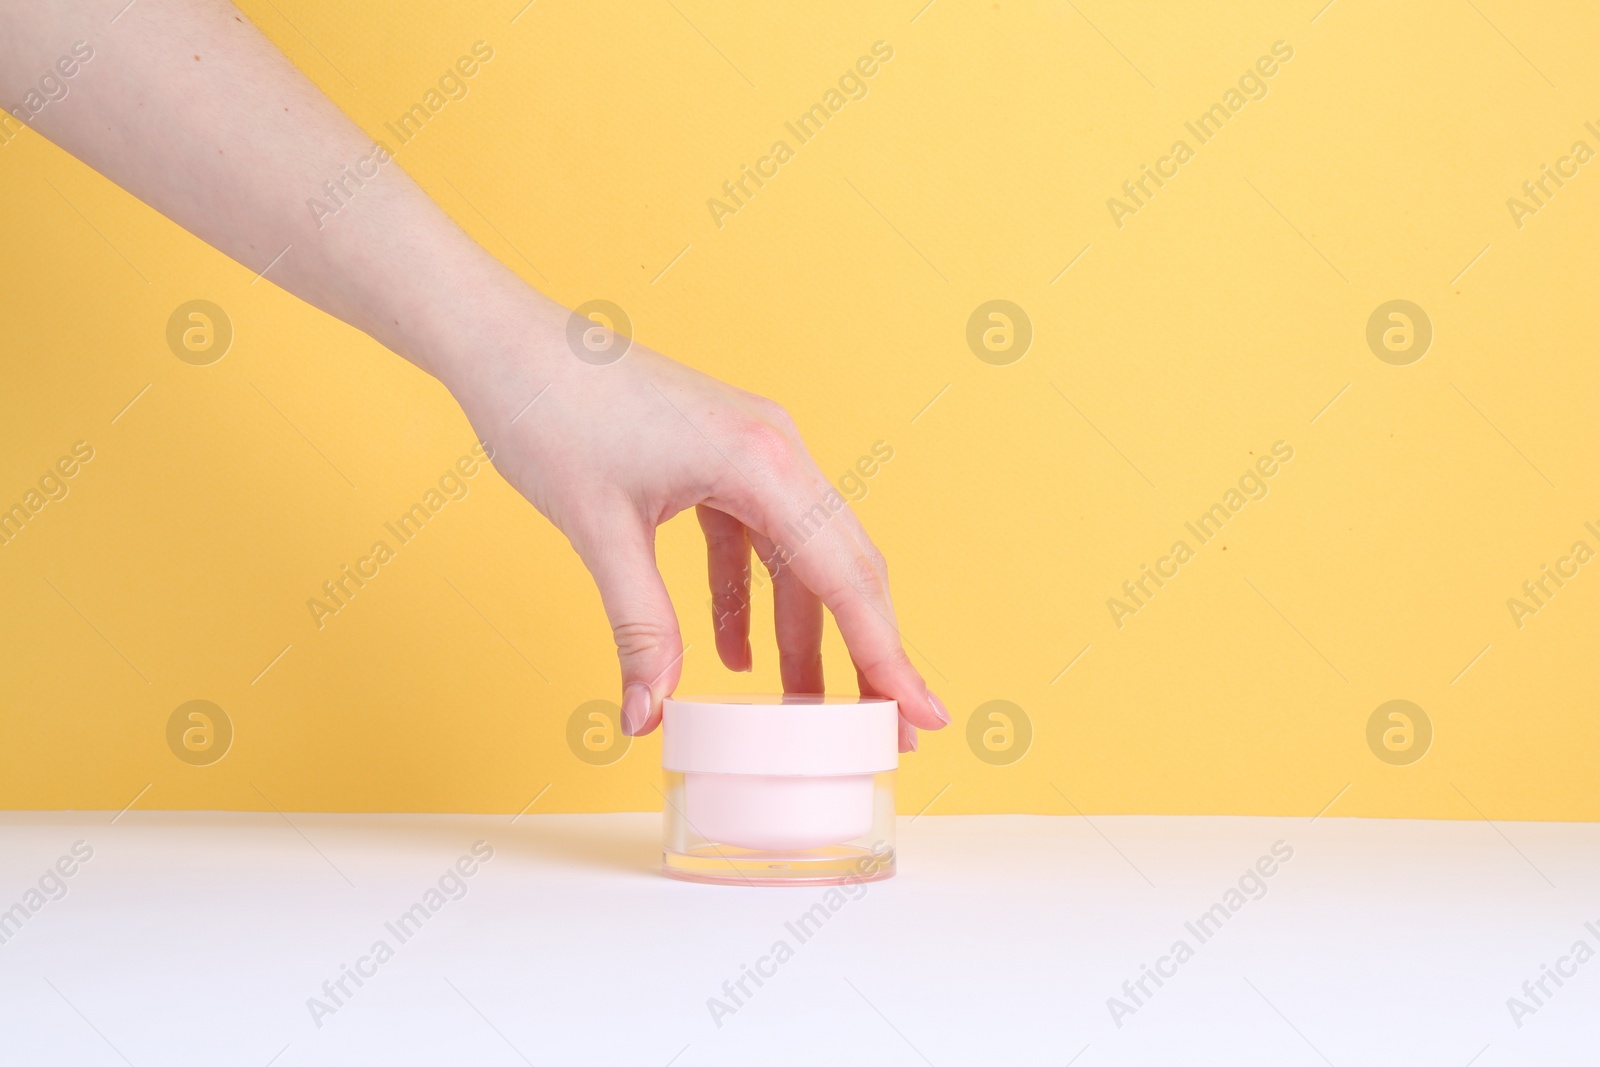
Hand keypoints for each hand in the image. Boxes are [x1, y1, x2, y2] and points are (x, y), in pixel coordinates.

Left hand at [445, 308, 950, 750]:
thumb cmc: (550, 410)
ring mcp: (751, 451)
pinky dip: (752, 597)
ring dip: (805, 632)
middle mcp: (775, 451)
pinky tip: (736, 654)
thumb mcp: (600, 530)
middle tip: (886, 732)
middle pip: (845, 568)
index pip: (845, 577)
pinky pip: (757, 540)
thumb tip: (648, 716)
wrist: (506, 340)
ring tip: (808, 706)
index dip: (887, 655)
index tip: (920, 715)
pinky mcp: (719, 457)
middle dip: (865, 651)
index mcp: (763, 462)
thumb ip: (639, 627)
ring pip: (803, 557)